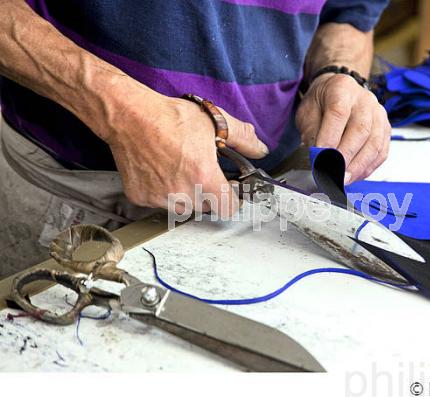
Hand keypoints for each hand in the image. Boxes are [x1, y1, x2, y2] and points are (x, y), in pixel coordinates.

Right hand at [104, 90, 268, 216]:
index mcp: (203, 177)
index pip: (228, 208)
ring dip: (186, 194)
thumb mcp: (213, 123)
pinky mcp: (141, 197)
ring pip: (182, 206)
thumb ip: (243, 138)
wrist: (129, 115)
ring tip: (181, 168)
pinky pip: (159, 202)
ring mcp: (159, 197)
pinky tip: (162, 169)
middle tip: (202, 171)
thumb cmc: (168, 117)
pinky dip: (163, 191)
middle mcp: (181, 192)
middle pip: (205, 207)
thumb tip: (260, 149)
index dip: (232, 199)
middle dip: (208, 192)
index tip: (230, 190)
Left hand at [296, 73, 390, 183]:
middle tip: (334, 174)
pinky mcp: (386, 129)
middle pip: (361, 130)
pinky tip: (355, 175)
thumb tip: (317, 156)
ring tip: (344, 179)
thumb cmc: (323, 102)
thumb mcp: (308, 112)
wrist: (340, 93)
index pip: (338, 113)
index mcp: (342, 89)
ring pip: (374, 143)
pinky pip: (381, 152)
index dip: (330, 137)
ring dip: (358, 166)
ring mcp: (379, 115)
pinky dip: (368, 167)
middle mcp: (365, 100)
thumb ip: (312, 132)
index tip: (321, 157)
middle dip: (346, 156)